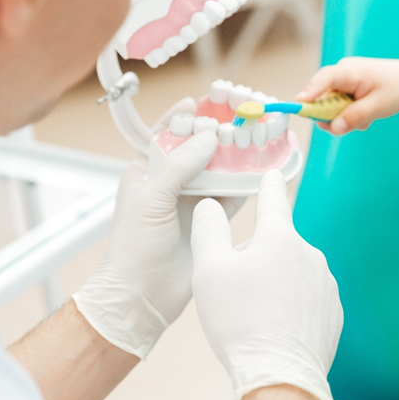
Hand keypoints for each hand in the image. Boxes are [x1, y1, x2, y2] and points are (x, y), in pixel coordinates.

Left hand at [73, 99, 240, 359]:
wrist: (141, 298)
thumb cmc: (133, 248)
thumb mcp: (151, 198)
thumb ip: (179, 164)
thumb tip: (208, 136)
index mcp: (147, 172)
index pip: (167, 133)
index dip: (186, 116)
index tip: (205, 101)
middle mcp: (171, 183)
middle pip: (199, 148)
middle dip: (220, 132)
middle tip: (243, 116)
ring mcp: (193, 201)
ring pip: (220, 169)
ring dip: (238, 154)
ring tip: (260, 135)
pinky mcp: (213, 221)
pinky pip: (235, 194)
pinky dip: (250, 181)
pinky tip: (265, 168)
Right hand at [190, 171, 343, 399]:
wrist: (280, 377)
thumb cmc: (240, 323)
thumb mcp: (209, 271)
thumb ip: (208, 229)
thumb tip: (211, 205)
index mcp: (279, 238)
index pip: (273, 199)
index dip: (268, 184)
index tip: (272, 173)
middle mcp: (309, 254)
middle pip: (276, 245)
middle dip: (257, 258)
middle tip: (235, 292)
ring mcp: (326, 284)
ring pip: (292, 274)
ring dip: (274, 285)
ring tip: (254, 317)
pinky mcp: (333, 312)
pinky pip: (307, 300)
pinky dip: (291, 308)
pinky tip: (275, 330)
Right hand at [296, 57, 398, 134]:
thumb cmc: (397, 88)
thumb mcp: (378, 106)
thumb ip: (354, 117)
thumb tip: (333, 128)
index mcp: (350, 71)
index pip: (324, 79)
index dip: (310, 92)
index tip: (298, 105)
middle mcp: (342, 73)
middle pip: (321, 97)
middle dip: (332, 116)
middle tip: (348, 127)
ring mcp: (342, 81)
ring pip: (330, 105)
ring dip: (344, 118)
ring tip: (365, 120)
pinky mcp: (345, 88)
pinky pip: (337, 106)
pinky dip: (348, 115)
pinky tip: (365, 116)